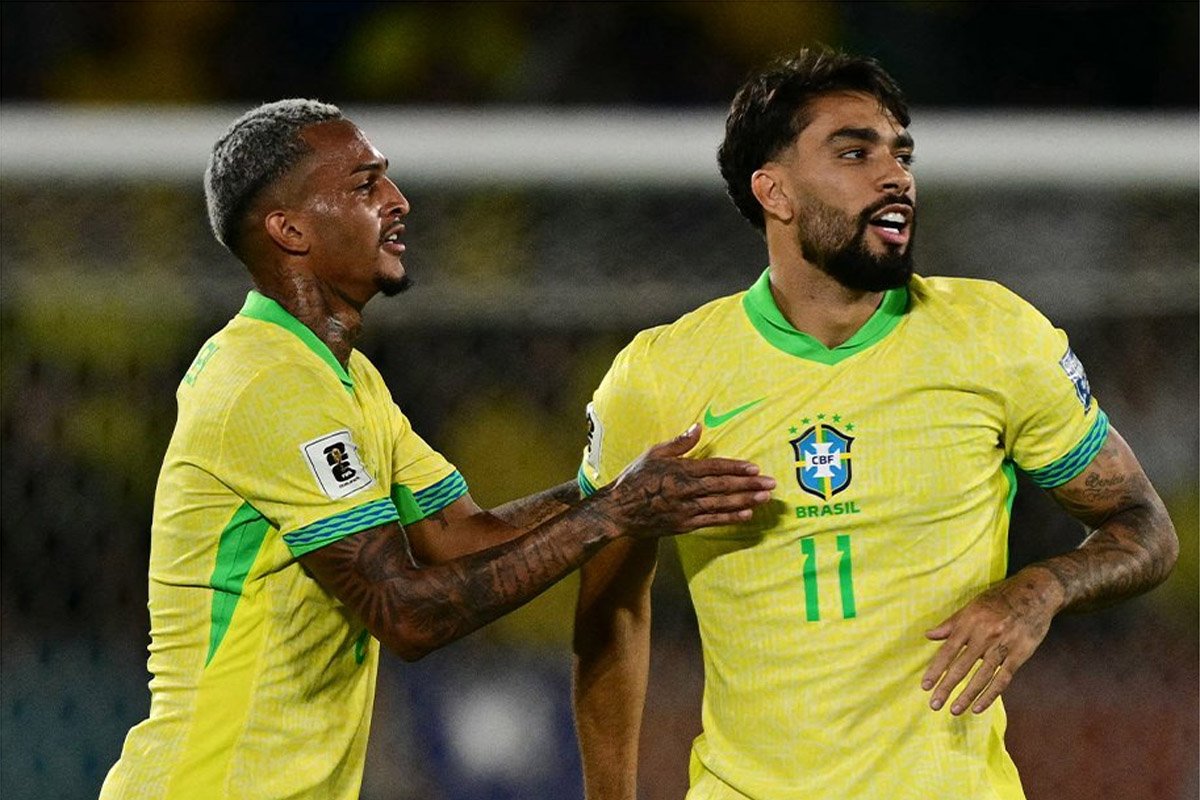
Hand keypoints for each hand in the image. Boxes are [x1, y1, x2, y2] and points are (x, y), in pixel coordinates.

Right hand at [593, 423, 774, 537]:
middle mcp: (685, 491)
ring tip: (765, 498)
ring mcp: (685, 510)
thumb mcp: (653, 454)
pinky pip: (712, 520)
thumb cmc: (634, 479)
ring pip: (721, 504)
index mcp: (679, 470)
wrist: (617, 511)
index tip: (755, 468)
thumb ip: (679, 442)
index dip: (736, 468)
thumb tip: (699, 426)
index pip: (714, 468)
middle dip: (749, 485)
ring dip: (746, 501)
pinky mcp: (684, 525)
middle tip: (771, 484)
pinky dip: (730, 517)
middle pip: (723, 486)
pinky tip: (746, 514)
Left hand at [921, 568, 1061, 714]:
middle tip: (934, 704)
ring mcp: (1003, 645)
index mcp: (970, 622)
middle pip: (962, 666)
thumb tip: (929, 635)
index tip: (925, 685)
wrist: (1035, 593)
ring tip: (954, 710)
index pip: (948, 650)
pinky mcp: (1020, 654)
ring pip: (982, 676)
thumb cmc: (1000, 598)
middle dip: (947, 687)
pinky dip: (990, 694)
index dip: (936, 669)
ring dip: (967, 695)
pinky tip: (979, 707)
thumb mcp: (972, 605)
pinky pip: (1003, 678)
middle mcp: (985, 634)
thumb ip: (951, 623)